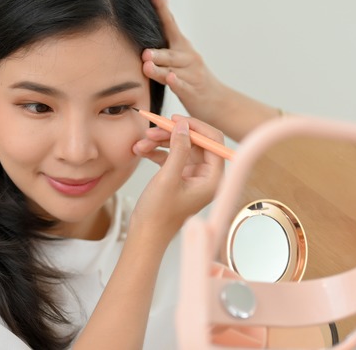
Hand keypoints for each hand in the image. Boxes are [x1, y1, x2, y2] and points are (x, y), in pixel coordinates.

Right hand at [131, 115, 224, 239]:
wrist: (145, 236)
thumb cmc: (158, 215)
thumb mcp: (168, 178)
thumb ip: (178, 149)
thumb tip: (183, 126)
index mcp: (213, 179)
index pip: (213, 142)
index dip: (195, 127)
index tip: (175, 119)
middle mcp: (206, 176)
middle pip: (195, 142)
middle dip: (172, 134)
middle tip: (152, 129)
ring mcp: (193, 176)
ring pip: (180, 147)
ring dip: (161, 142)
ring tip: (141, 143)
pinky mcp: (180, 178)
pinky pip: (172, 156)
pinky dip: (157, 152)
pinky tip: (141, 151)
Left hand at [142, 0, 226, 121]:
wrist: (218, 100)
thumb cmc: (193, 77)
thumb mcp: (181, 56)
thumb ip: (167, 40)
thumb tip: (157, 11)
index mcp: (182, 46)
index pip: (170, 24)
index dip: (162, 7)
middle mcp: (188, 57)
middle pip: (170, 52)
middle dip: (158, 51)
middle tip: (144, 51)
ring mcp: (192, 74)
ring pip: (173, 70)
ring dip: (160, 68)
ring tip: (147, 64)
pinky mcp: (192, 90)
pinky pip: (182, 85)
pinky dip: (176, 82)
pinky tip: (170, 78)